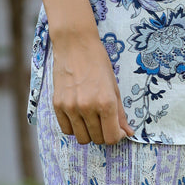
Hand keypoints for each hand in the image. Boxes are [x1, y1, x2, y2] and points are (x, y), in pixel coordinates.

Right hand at [51, 30, 134, 144]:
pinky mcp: (57, 105)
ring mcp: (70, 107)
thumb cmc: (98, 62)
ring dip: (89, 133)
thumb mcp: (114, 87)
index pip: (112, 137)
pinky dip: (74, 128)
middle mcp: (87, 107)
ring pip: (81, 138)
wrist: (74, 44)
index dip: (117, 137)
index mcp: (106, 102)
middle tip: (104, 121)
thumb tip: (127, 133)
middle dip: (104, 134)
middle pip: (97, 139)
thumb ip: (120, 113)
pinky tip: (79, 117)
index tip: (117, 130)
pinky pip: (66, 130)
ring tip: (92, 119)